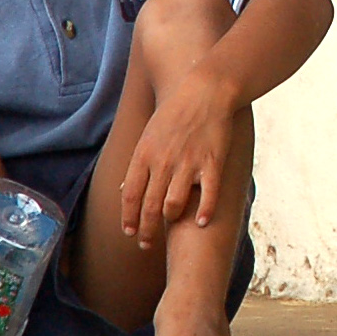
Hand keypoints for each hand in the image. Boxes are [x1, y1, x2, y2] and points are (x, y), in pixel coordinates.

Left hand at [120, 69, 238, 248]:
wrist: (205, 91)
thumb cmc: (175, 113)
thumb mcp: (149, 136)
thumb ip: (138, 164)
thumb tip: (124, 191)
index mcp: (144, 155)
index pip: (130, 195)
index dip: (128, 218)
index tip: (128, 232)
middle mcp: (164, 162)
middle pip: (149, 206)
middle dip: (145, 230)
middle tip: (146, 245)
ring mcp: (189, 163)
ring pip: (174, 204)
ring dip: (170, 220)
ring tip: (171, 227)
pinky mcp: (212, 162)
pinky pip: (208, 195)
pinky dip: (204, 212)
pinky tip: (201, 223)